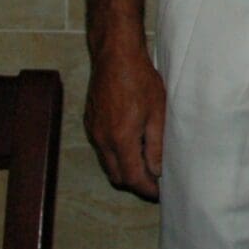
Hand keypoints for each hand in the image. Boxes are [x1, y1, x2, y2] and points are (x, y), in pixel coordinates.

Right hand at [83, 37, 165, 199]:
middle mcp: (102, 139)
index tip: (159, 193)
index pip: (132, 178)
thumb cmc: (140, 80)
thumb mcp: (157, 113)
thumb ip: (156, 145)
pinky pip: (102, 148)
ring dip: (125, 168)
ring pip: (108, 163)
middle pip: (117, 176)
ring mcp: (93, 131)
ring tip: (146, 160)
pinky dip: (116, 154)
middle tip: (155, 179)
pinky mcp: (90, 122)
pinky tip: (132, 143)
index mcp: (120, 139)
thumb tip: (157, 171)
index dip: (146, 189)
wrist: (115, 55)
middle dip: (135, 182)